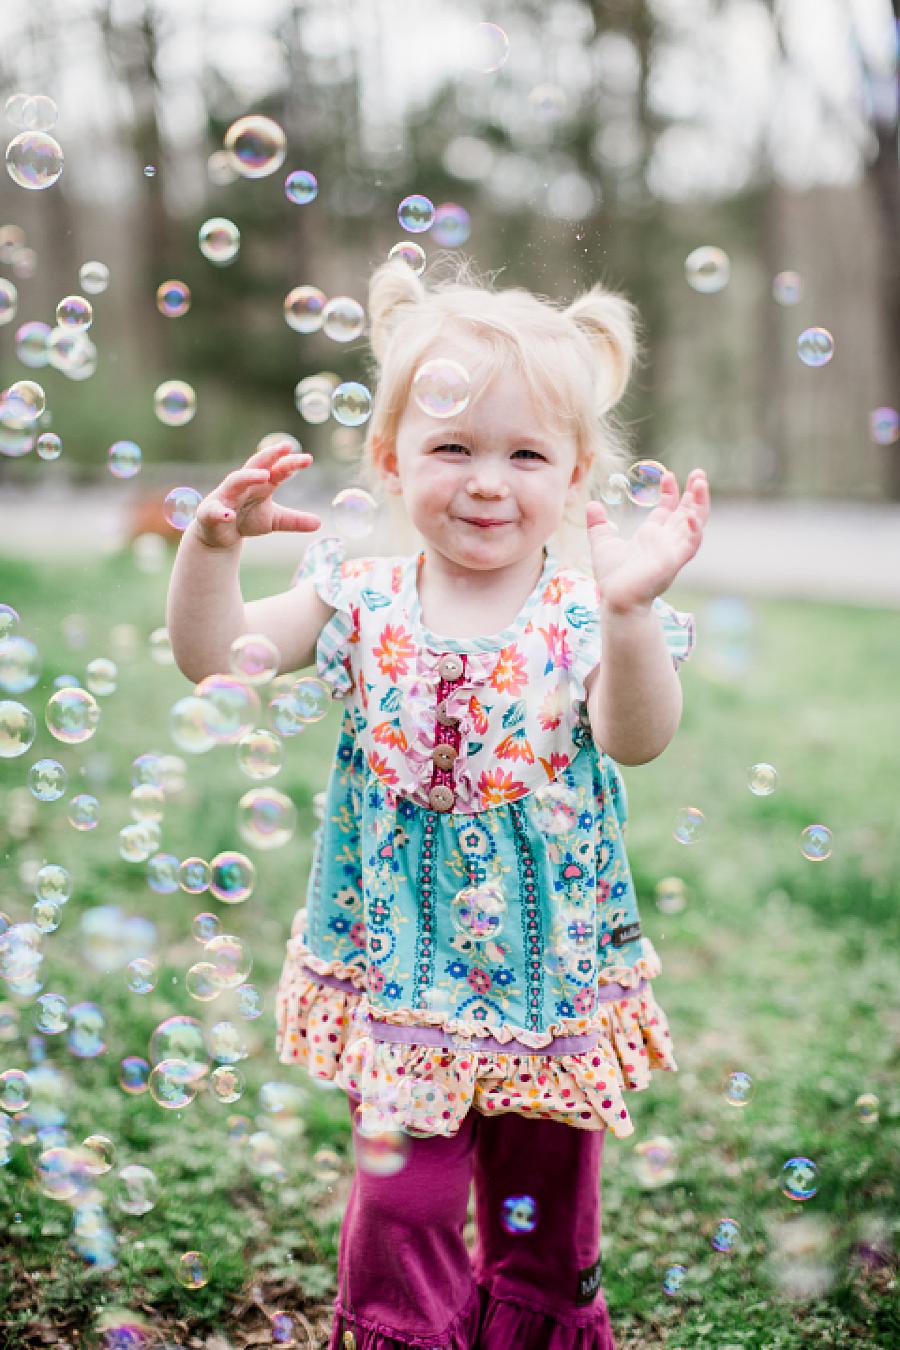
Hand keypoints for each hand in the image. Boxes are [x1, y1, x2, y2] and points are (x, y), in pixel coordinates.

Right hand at [192, 440, 321, 548]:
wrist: (219, 534)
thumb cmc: (246, 519)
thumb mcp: (274, 520)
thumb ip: (294, 520)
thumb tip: (319, 523)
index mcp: (260, 484)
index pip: (277, 469)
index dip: (291, 463)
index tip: (308, 459)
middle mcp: (243, 484)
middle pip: (256, 464)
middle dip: (270, 454)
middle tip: (286, 446)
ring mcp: (226, 496)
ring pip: (236, 480)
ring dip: (249, 476)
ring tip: (264, 475)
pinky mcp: (211, 513)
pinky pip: (216, 511)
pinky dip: (222, 512)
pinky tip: (229, 516)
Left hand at [585, 468, 709, 611]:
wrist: (616, 599)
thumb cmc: (612, 577)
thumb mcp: (602, 543)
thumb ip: (599, 525)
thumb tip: (592, 505)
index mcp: (653, 535)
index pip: (669, 509)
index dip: (671, 492)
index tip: (668, 475)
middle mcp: (667, 540)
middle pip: (688, 512)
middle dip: (695, 493)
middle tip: (698, 472)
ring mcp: (673, 550)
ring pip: (695, 523)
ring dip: (701, 503)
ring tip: (701, 482)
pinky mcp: (675, 561)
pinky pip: (691, 544)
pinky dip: (695, 529)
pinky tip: (692, 514)